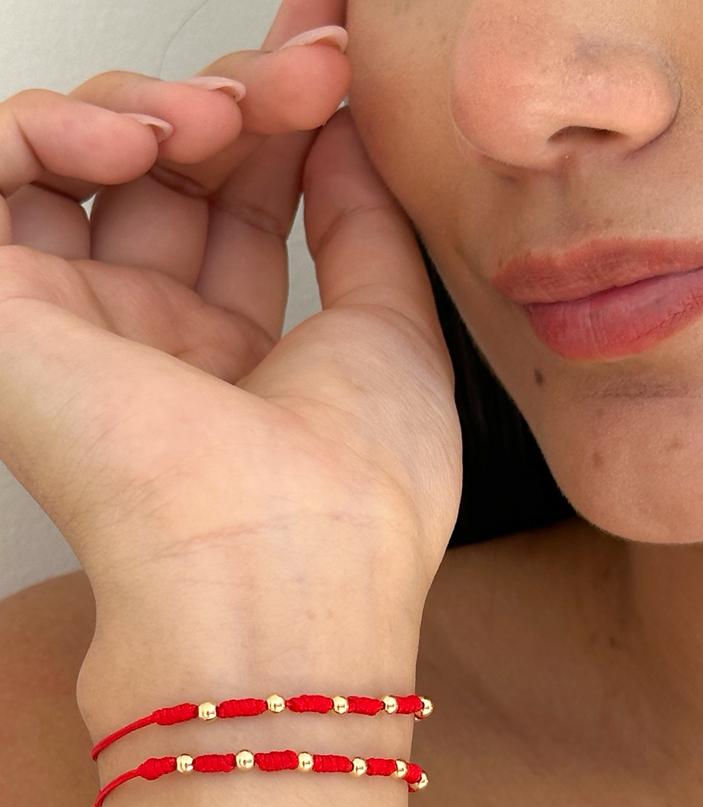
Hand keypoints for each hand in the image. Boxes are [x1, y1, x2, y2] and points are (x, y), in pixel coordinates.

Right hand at [0, 0, 461, 614]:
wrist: (275, 580)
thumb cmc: (353, 498)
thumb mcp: (392, 336)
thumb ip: (363, 226)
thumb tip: (347, 134)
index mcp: (240, 362)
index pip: (242, 206)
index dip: (280, 122)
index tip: (332, 59)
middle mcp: (154, 345)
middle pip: (167, 175)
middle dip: (237, 98)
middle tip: (305, 71)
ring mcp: (76, 330)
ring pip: (77, 165)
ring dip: (155, 106)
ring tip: (221, 116)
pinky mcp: (3, 322)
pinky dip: (49, 129)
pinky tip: (136, 140)